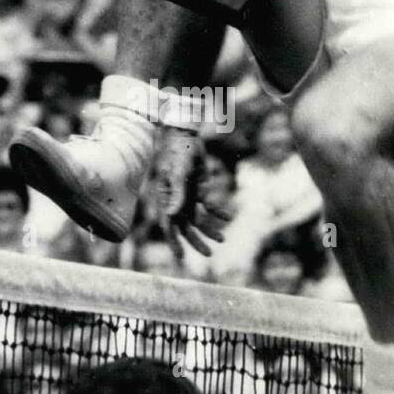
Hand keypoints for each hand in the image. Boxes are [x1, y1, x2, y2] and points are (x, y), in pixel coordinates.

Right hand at [153, 128, 230, 257]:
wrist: (186, 135)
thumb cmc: (177, 152)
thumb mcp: (177, 173)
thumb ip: (176, 195)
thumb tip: (170, 216)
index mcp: (166, 199)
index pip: (169, 226)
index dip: (174, 242)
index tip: (180, 258)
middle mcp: (175, 200)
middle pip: (185, 227)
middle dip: (196, 241)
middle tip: (209, 254)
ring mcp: (187, 195)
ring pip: (198, 218)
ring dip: (209, 229)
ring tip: (222, 239)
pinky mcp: (197, 188)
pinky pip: (207, 204)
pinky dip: (217, 211)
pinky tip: (227, 217)